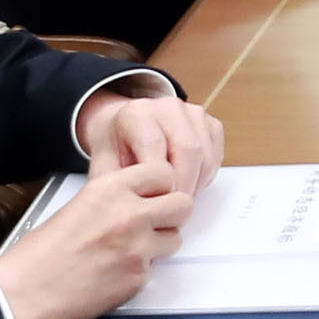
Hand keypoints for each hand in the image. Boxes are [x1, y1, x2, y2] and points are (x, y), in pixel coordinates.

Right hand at [0, 155, 195, 318]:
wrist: (24, 292)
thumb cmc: (41, 253)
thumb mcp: (80, 203)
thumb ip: (115, 196)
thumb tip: (140, 193)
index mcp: (111, 189)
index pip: (164, 172)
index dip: (162, 186)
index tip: (155, 195)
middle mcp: (130, 213)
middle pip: (183, 204)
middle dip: (171, 214)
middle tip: (154, 223)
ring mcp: (138, 246)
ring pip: (175, 239)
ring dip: (159, 244)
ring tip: (129, 251)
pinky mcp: (138, 276)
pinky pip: (154, 269)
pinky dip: (140, 271)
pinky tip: (115, 272)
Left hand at [79, 89, 223, 196]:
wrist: (127, 127)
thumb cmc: (117, 148)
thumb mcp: (103, 164)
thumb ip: (115, 183)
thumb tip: (126, 207)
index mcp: (138, 112)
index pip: (155, 145)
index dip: (158, 179)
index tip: (154, 203)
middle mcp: (169, 107)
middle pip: (188, 149)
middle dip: (182, 186)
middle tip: (172, 211)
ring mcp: (194, 114)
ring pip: (205, 156)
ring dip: (194, 185)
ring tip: (177, 201)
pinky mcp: (211, 124)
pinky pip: (215, 157)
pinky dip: (204, 178)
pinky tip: (187, 185)